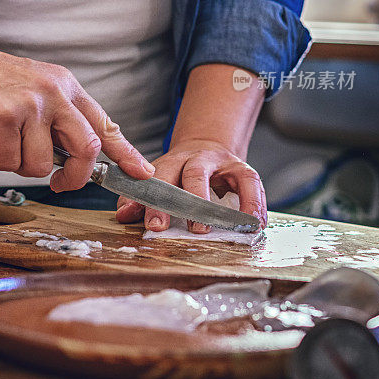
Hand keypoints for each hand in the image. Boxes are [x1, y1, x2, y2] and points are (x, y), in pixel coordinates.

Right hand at [0, 36, 154, 190]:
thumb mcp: (38, 88)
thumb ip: (60, 117)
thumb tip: (79, 157)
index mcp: (68, 87)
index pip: (105, 124)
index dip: (126, 152)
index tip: (142, 172)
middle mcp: (56, 93)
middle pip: (86, 149)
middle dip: (75, 177)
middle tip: (60, 183)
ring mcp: (31, 104)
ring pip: (42, 164)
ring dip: (21, 165)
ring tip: (5, 142)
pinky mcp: (4, 116)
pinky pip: (9, 162)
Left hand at [115, 138, 266, 232]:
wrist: (208, 150)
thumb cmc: (179, 175)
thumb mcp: (158, 182)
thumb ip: (140, 199)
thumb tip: (124, 215)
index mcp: (170, 163)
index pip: (160, 179)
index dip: (157, 202)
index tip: (155, 226)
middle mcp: (196, 158)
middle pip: (193, 174)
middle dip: (195, 201)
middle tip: (195, 229)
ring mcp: (221, 162)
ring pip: (231, 178)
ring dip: (230, 202)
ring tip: (227, 227)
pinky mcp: (243, 169)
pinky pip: (252, 183)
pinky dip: (255, 203)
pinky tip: (255, 222)